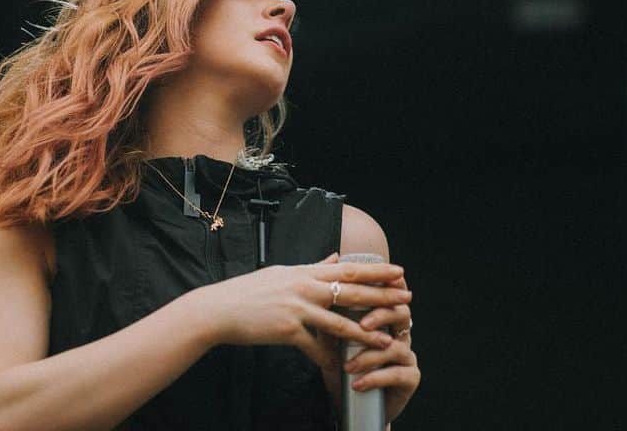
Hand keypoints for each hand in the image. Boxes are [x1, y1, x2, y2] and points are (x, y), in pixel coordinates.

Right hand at [192, 252, 410, 373]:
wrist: (219, 309)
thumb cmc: (249, 292)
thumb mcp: (283, 272)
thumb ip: (312, 267)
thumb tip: (335, 257)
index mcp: (304, 272)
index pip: (348, 269)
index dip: (375, 271)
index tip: (398, 272)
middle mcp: (304, 286)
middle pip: (351, 290)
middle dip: (382, 296)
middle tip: (406, 299)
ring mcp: (296, 308)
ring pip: (340, 321)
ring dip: (366, 332)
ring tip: (388, 339)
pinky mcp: (287, 330)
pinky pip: (315, 347)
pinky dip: (330, 359)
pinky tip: (343, 368)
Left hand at [341, 271, 419, 422]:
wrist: (349, 401)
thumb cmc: (342, 364)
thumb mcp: (332, 339)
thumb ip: (330, 315)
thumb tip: (318, 288)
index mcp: (385, 318)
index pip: (390, 295)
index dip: (388, 285)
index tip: (376, 278)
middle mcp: (400, 334)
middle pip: (401, 314)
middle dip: (382, 316)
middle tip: (363, 325)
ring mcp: (407, 355)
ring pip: (397, 347)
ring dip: (370, 356)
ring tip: (348, 366)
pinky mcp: (410, 378)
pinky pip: (398, 374)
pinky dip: (375, 378)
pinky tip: (358, 383)